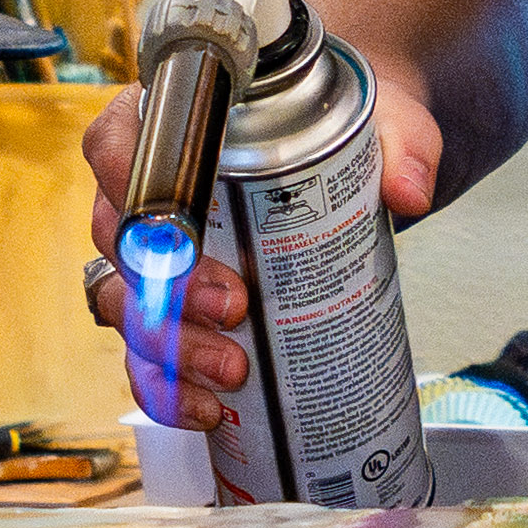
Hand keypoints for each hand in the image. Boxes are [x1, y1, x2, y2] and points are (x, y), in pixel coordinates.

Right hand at [77, 73, 447, 421]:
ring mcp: (151, 254)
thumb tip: (409, 192)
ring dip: (169, 347)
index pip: (119, 149)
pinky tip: (206, 408)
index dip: (140, 199)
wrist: (351, 161)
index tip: (191, 239)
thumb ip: (401, 142)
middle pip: (118, 242)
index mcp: (169, 120)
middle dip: (167, 289)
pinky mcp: (171, 308)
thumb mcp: (379, 119)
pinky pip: (146, 352)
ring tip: (232, 370)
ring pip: (122, 305)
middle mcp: (143, 188)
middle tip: (233, 309)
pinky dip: (168, 386)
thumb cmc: (339, 130)